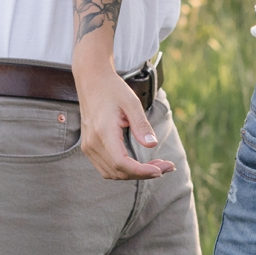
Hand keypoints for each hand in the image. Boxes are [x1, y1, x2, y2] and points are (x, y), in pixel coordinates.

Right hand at [76, 63, 175, 180]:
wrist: (91, 80)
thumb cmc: (113, 89)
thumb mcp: (132, 102)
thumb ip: (141, 125)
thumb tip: (153, 145)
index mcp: (103, 132)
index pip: (121, 163)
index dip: (141, 172)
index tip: (161, 170)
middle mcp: (92, 143)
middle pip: (118, 172)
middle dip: (144, 174)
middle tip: (167, 166)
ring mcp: (88, 146)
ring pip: (112, 174)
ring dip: (134, 174)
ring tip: (156, 166)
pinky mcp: (89, 147)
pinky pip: (106, 168)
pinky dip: (124, 170)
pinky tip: (139, 164)